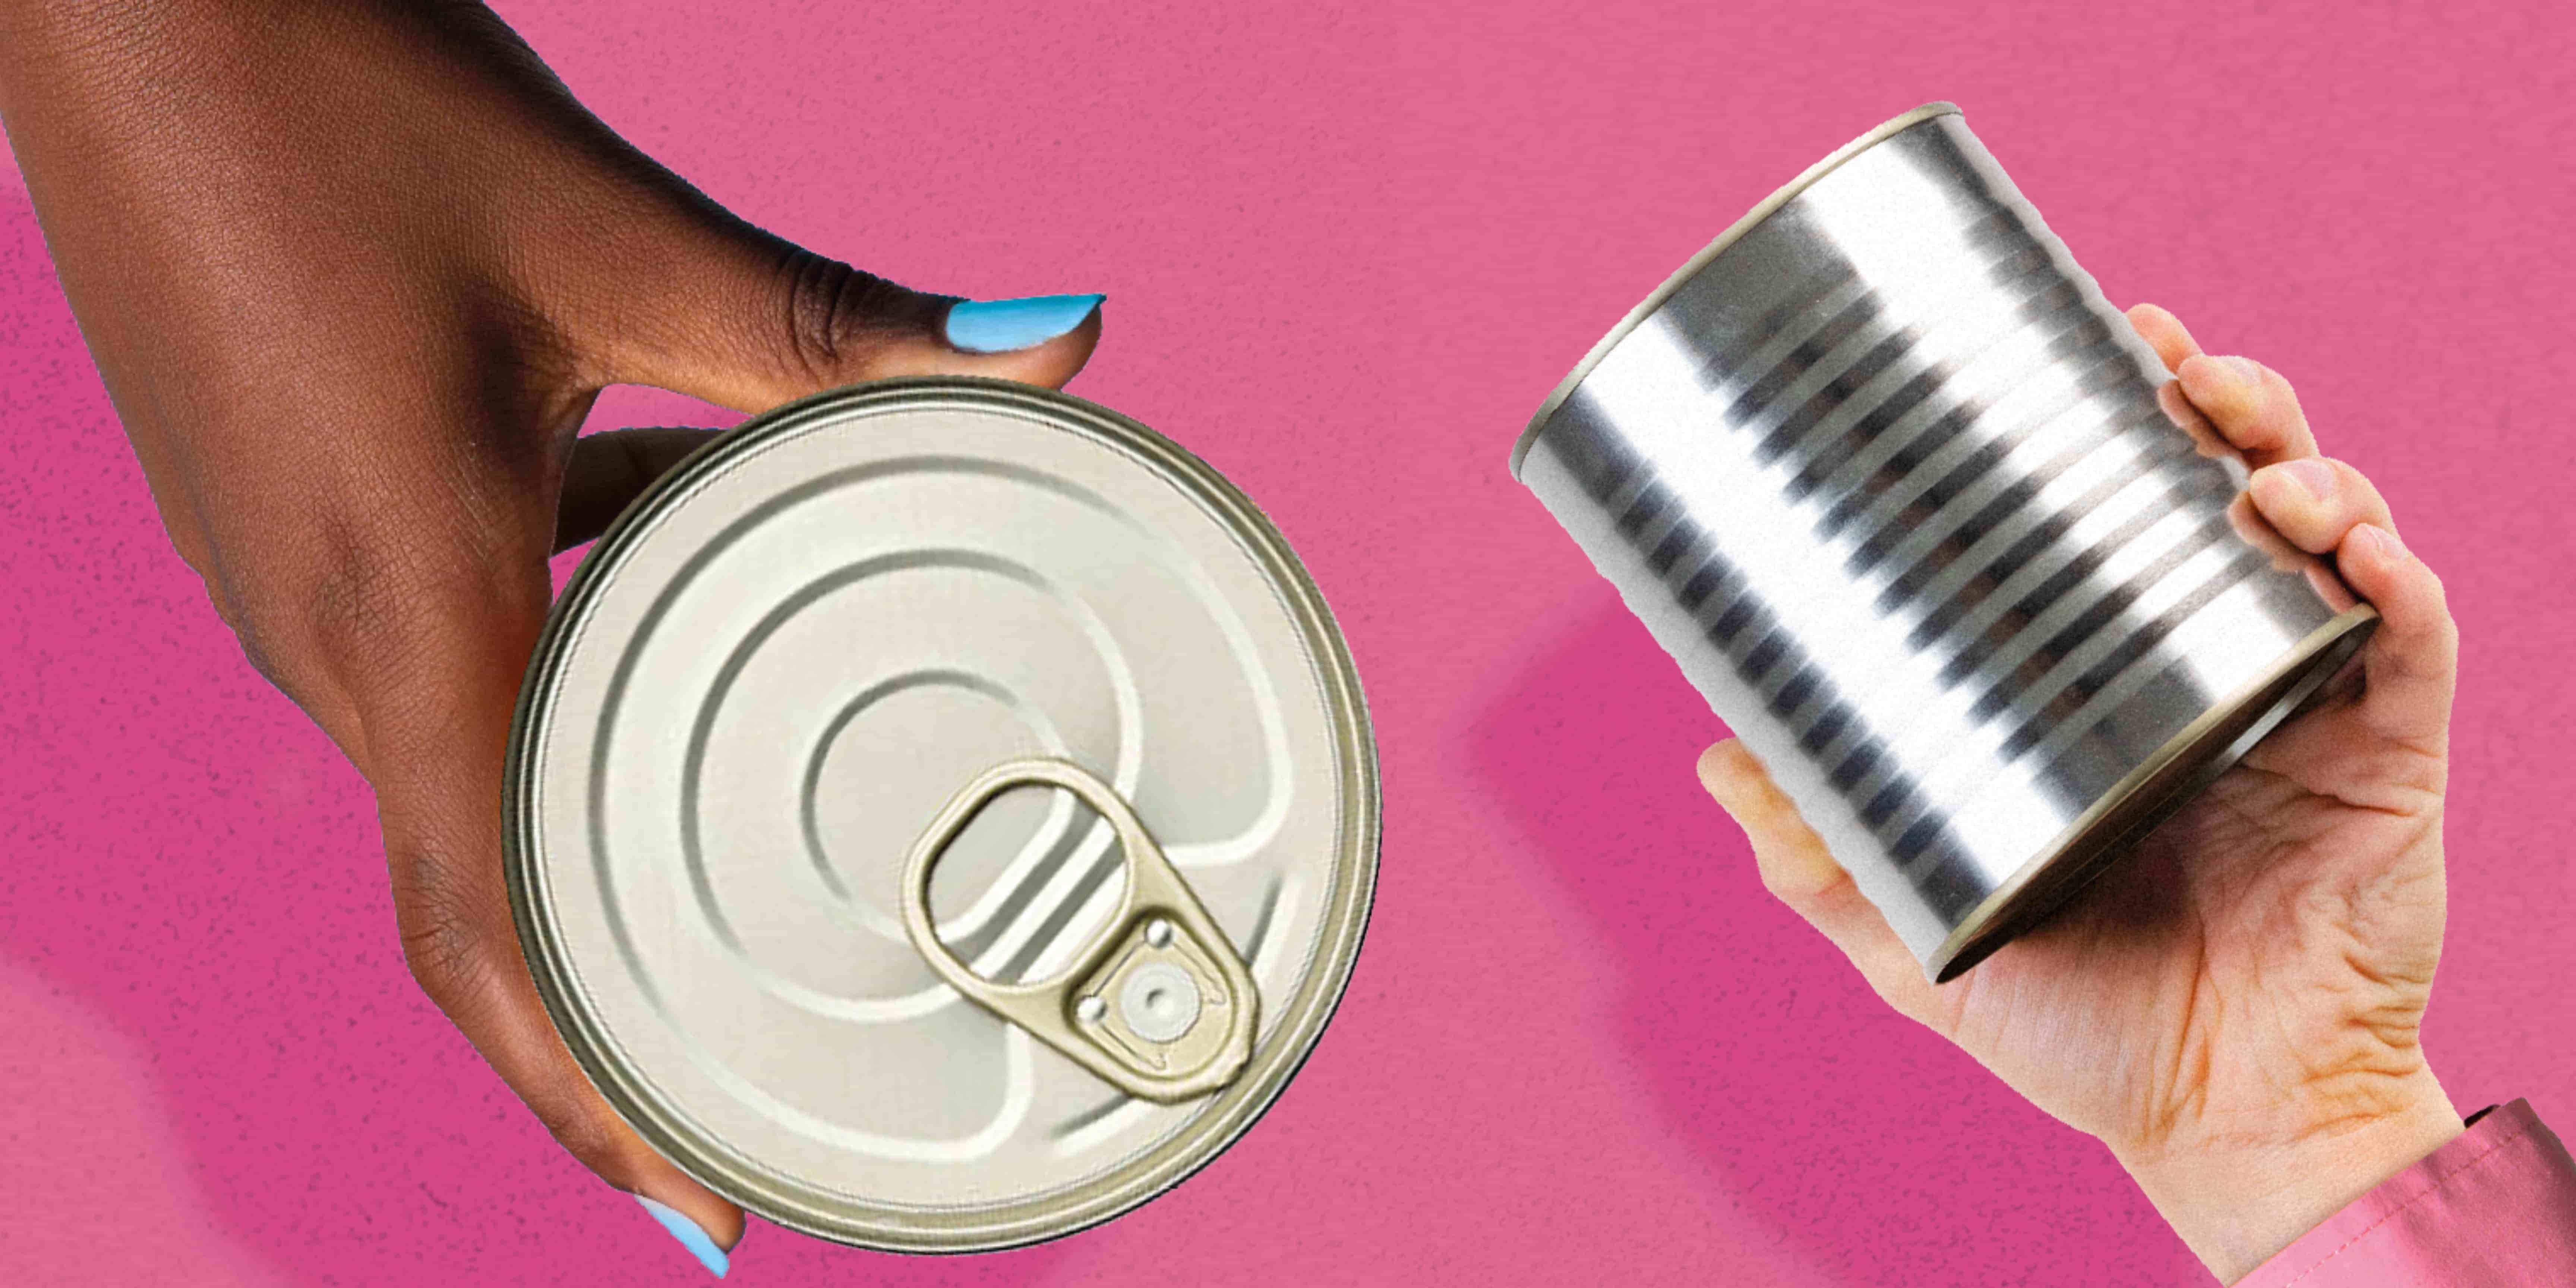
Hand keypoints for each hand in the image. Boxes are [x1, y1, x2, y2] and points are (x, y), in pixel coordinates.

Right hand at [0, 0, 1102, 1267]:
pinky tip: (654, 569)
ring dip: (586, 822)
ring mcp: (294, 582)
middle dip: (608, 1014)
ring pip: (465, 764)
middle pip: (477, 895)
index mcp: (405, 604)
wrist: (125, 1)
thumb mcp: (614, 232)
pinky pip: (437, 653)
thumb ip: (835, 320)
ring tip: (726, 849)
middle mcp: (332, 630)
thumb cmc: (337, 105)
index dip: (590, 1099)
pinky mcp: (294, 520)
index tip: (699, 1211)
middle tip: (752, 1077)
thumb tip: (1052, 339)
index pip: (487, 935)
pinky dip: (551, 669)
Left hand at [1696, 304, 2461, 1283]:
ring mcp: (2309, 709)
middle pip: (2230, 493)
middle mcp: (2217, 678)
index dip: (2108, 425)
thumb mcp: (1926, 931)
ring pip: (2331, 535)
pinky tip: (2351, 546)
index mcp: (2119, 694)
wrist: (2212, 1122)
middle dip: (2213, 402)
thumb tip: (1717, 759)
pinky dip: (2388, 581)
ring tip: (2248, 454)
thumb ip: (1824, 857)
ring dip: (2301, 465)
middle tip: (2163, 352)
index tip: (2073, 345)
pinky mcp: (2389, 760)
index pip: (2118, 522)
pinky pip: (2408, 643)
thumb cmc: (2081, 1029)